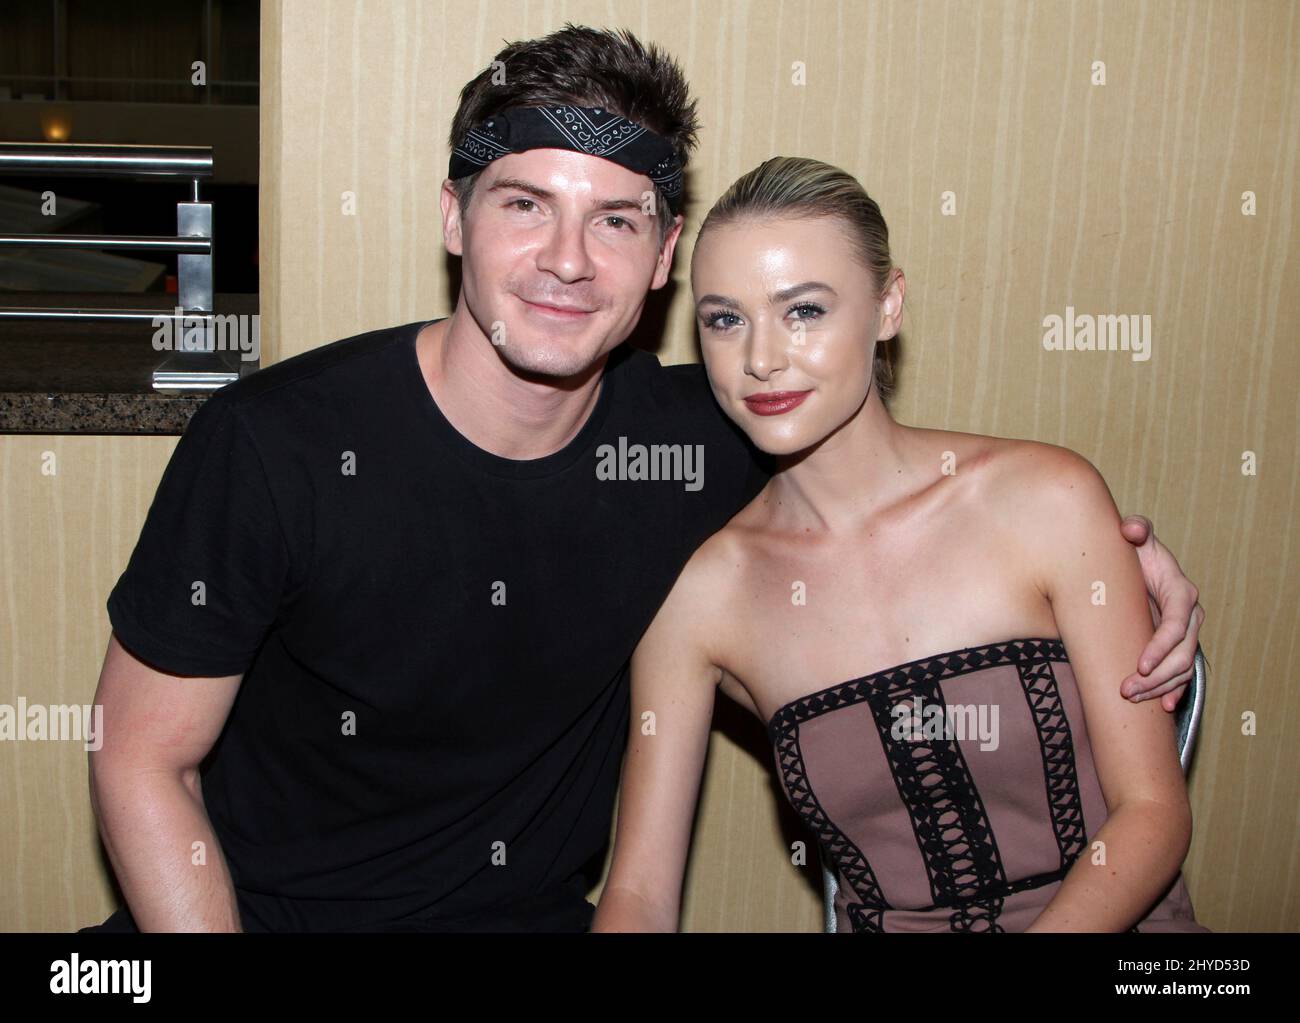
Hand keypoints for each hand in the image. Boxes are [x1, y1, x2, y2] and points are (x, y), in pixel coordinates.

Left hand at [1118, 515, 1205, 710]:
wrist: (1135, 564)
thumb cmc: (1134, 552)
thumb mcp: (1136, 537)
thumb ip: (1136, 530)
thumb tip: (1131, 529)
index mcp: (1181, 592)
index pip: (1177, 624)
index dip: (1161, 646)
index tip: (1140, 665)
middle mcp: (1189, 615)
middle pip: (1181, 654)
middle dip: (1156, 676)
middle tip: (1126, 690)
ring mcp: (1186, 634)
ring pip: (1181, 668)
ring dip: (1159, 687)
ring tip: (1131, 699)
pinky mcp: (1178, 646)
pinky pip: (1182, 674)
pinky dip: (1174, 691)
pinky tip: (1162, 707)